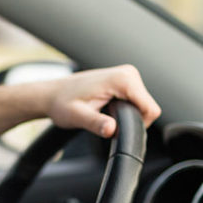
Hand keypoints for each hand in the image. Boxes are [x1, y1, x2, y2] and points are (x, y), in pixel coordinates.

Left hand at [44, 65, 161, 136]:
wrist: (52, 94)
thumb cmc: (61, 103)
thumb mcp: (77, 117)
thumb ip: (95, 123)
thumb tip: (111, 129)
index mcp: (122, 79)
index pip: (150, 109)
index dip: (137, 125)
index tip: (115, 127)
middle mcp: (128, 73)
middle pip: (148, 108)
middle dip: (131, 121)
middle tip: (105, 121)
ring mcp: (127, 75)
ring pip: (143, 106)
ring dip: (128, 116)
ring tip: (104, 114)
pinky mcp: (124, 80)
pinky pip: (136, 102)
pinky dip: (125, 111)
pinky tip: (107, 109)